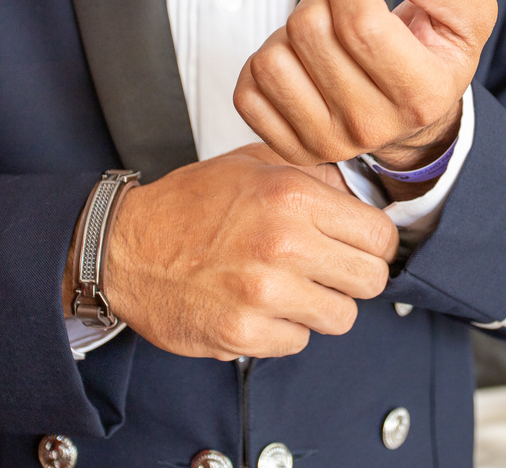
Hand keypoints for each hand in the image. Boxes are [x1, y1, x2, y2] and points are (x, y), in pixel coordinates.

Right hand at [85, 144, 398, 359]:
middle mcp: (283, 244)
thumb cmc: (187, 206)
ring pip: (342, 317)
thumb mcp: (254, 164)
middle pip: (372, 280)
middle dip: (354, 277)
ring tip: (290, 288)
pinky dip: (284, 330)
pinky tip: (260, 306)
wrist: (124, 247)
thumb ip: (313, 173)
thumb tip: (360, 192)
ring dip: (321, 306)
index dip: (373, 242)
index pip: (380, 234)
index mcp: (292, 196)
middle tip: (329, 271)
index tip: (360, 246)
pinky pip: (299, 342)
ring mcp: (264, 294)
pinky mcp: (243, 334)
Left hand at [233, 0, 496, 169]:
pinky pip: (248, 88)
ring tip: (327, 33)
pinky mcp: (290, 146)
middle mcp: (372, 126)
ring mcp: (327, 142)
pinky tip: (304, 62)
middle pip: (310, 30)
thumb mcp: (468, 12)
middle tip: (347, 1)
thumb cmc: (435, 56)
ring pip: (273, 58)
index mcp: (422, 95)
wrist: (416, 114)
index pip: (361, 21)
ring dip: (293, 29)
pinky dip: (271, 61)